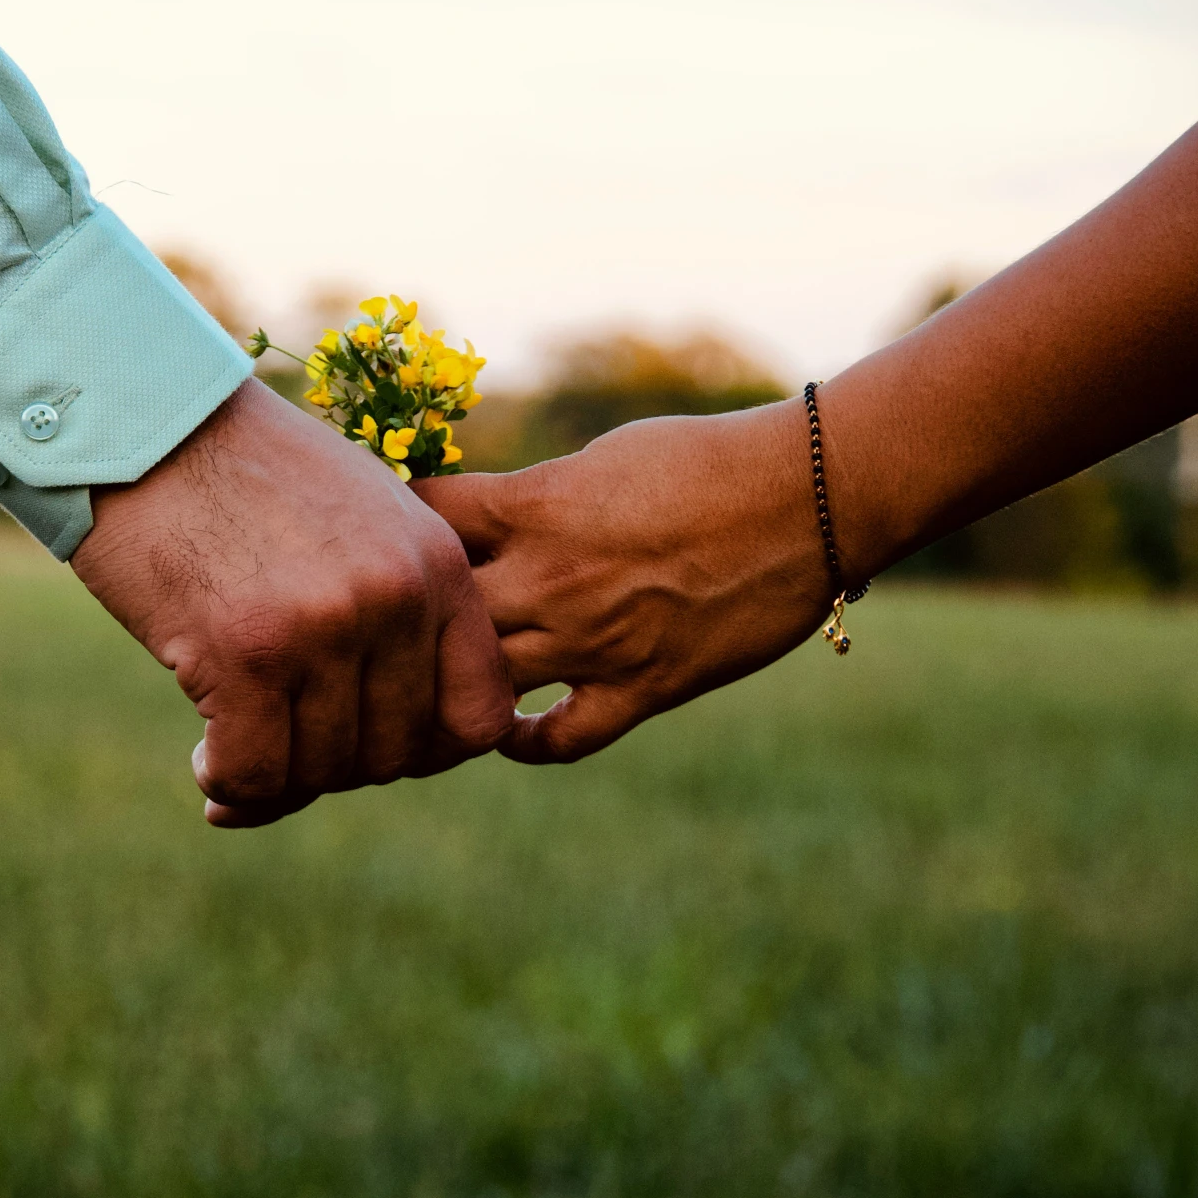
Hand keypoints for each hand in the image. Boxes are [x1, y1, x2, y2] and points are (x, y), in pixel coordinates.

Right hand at [72, 378, 514, 824]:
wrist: (147, 424)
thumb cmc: (245, 475)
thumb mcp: (361, 517)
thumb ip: (399, 607)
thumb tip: (402, 734)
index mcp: (437, 563)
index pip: (481, 715)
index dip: (428, 751)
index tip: (371, 746)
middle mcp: (395, 596)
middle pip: (397, 753)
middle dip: (338, 767)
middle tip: (285, 747)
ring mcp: (324, 625)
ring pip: (321, 769)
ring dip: (275, 779)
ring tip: (233, 753)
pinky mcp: (245, 650)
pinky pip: (254, 771)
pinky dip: (228, 783)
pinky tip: (205, 760)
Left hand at [414, 402, 830, 764]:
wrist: (806, 498)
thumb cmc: (708, 458)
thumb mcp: (603, 454)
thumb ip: (538, 495)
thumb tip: (492, 516)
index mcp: (534, 507)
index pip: (424, 514)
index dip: (396, 520)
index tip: (390, 528)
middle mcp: (549, 580)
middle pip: (432, 611)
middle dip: (405, 613)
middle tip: (393, 620)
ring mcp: (592, 642)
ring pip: (480, 683)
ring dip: (452, 684)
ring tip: (433, 684)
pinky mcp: (641, 689)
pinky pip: (560, 740)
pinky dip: (524, 743)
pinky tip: (508, 733)